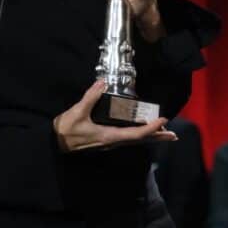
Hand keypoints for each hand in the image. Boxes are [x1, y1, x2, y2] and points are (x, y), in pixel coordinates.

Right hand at [52, 81, 176, 151]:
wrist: (53, 144)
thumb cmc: (65, 130)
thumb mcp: (77, 112)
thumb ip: (90, 97)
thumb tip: (103, 83)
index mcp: (109, 136)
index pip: (136, 133)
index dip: (151, 127)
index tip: (163, 120)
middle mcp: (113, 142)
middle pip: (140, 140)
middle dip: (157, 137)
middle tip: (174, 135)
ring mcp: (109, 143)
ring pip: (135, 140)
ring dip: (150, 137)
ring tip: (164, 133)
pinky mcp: (105, 141)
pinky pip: (128, 138)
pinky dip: (139, 135)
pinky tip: (142, 132)